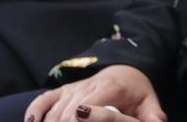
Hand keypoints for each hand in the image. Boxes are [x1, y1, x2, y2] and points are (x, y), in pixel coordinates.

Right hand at [26, 66, 164, 121]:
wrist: (125, 70)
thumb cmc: (136, 90)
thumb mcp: (148, 102)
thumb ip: (152, 115)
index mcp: (109, 88)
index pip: (86, 108)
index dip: (77, 121)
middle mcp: (87, 86)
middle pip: (65, 113)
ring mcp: (72, 88)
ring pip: (53, 110)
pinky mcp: (63, 90)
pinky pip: (43, 100)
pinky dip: (34, 112)